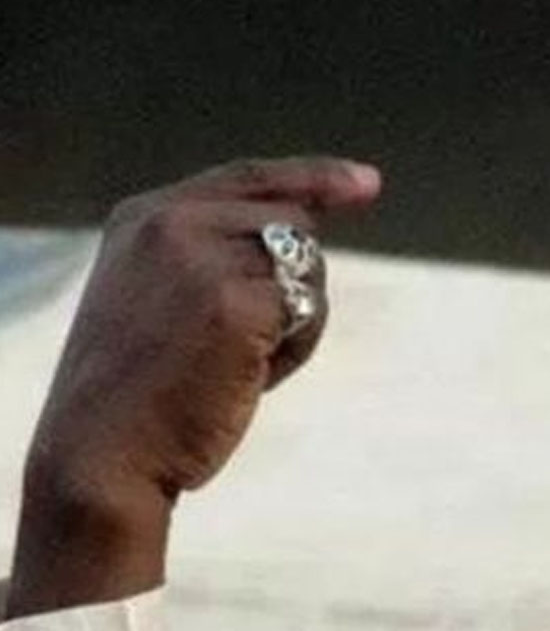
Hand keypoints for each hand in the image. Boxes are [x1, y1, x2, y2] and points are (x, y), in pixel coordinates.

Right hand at [5, 157, 380, 618]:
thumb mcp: (156, 294)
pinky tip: (250, 378)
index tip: (368, 184)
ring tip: (237, 365)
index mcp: (146, 216)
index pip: (250, 178)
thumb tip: (310, 222)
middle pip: (293, 225)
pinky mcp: (237, 302)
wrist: (100, 454)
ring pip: (309, 268)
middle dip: (295, 283)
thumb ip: (212, 250)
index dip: (315, 176)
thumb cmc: (137, 391)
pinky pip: (309, 310)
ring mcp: (204, 258)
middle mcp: (172, 223)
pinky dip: (297, 350)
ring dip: (296, 321)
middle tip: (246, 345)